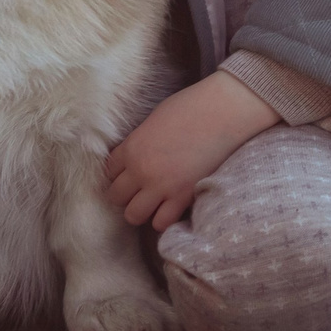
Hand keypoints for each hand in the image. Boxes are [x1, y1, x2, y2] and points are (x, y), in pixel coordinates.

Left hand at [101, 71, 279, 232]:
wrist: (222, 112)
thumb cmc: (190, 107)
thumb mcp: (153, 120)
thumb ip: (139, 143)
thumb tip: (134, 157)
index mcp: (132, 148)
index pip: (108, 173)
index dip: (117, 174)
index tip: (127, 174)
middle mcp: (141, 171)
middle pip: (116, 197)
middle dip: (125, 195)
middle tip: (139, 189)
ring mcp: (162, 187)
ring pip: (134, 215)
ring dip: (141, 210)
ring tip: (153, 202)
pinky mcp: (183, 198)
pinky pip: (161, 222)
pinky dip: (163, 218)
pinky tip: (170, 207)